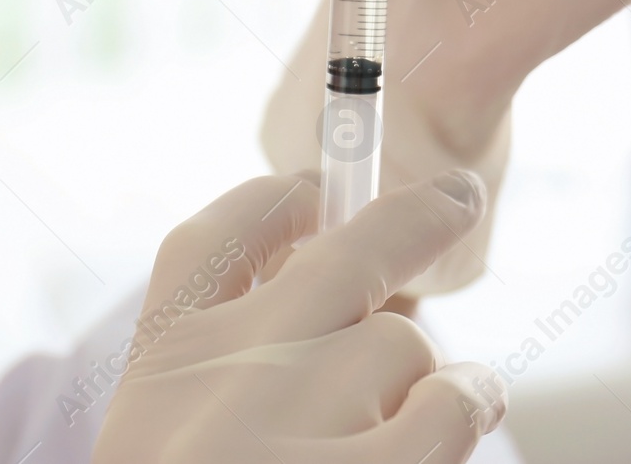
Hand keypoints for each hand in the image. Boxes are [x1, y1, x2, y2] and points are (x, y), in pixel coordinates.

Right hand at [93, 170, 504, 463]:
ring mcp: (290, 424)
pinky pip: (451, 398)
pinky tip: (467, 416)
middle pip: (345, 250)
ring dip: (427, 370)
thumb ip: (222, 366)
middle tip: (457, 199)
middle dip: (415, 215)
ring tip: (417, 417)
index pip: (212, 237)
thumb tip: (331, 265)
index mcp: (160, 366)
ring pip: (404, 340)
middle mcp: (223, 375)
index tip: (317, 191)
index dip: (275, 201)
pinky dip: (470, 401)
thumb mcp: (168, 440)